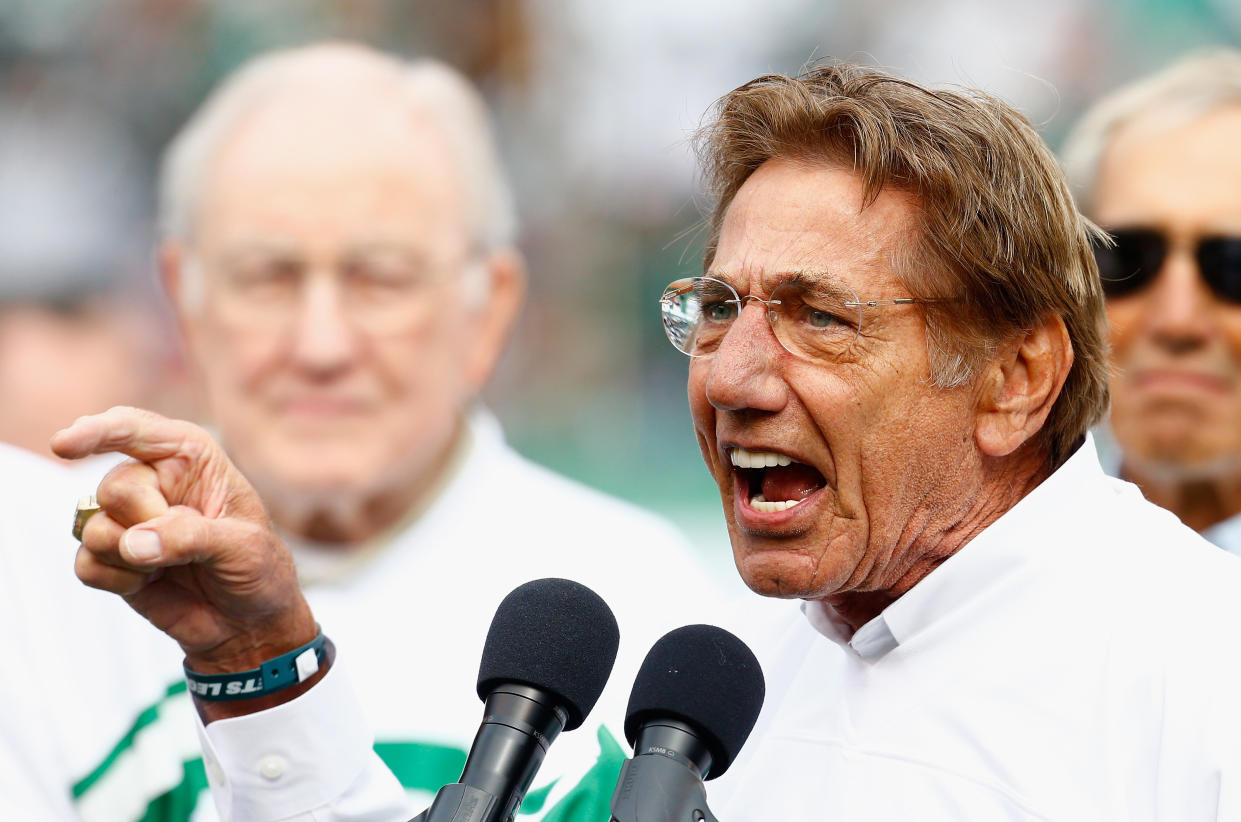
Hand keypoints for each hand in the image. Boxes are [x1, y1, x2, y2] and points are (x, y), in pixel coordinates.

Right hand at [50, 407, 315, 680]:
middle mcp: (153, 481)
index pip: (135, 429)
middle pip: (114, 487)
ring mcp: (128, 520)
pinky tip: (151, 584)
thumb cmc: (258, 571)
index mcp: (190, 457)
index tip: (65, 444)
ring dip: (133, 557)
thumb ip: (190, 537)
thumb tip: (131, 544)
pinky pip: (85, 563)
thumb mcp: (243, 547)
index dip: (98, 431)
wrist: (249, 623)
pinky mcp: (111, 558)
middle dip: (147, 522)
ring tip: (176, 566)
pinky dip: (118, 580)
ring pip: (94, 527)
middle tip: (189, 546)